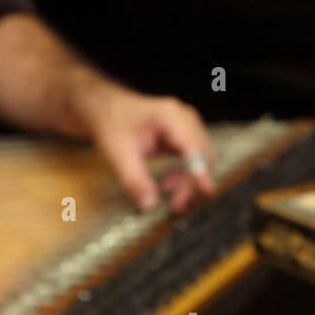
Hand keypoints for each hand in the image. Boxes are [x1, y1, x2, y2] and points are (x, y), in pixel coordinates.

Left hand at [76, 82, 215, 212]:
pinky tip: (166, 182)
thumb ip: (134, 180)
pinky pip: (194, 161)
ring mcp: (188, 127)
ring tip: (164, 189)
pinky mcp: (185, 138)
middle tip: (175, 205)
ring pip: (201, 161)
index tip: (207, 190)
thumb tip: (150, 205)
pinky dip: (184, 176)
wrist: (108, 109)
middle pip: (203, 155)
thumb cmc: (113, 124)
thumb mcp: (118, 153)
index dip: (200, 169)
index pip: (193, 146)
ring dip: (188, 181)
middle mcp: (185, 119)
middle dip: (192, 182)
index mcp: (170, 116)